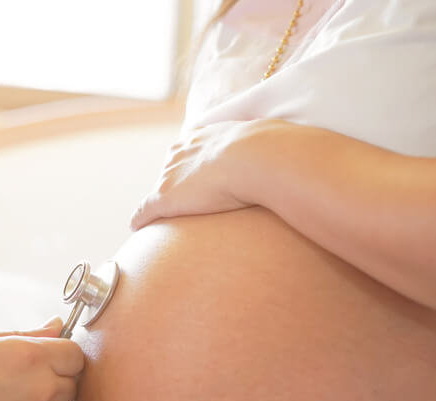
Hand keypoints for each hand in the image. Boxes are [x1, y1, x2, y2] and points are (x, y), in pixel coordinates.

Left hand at [130, 119, 275, 230]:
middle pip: (169, 170)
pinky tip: (138, 228)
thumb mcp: (269, 145)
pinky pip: (145, 211)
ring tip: (159, 222)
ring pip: (158, 192)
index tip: (195, 181)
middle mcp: (181, 152)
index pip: (188, 151)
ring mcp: (171, 175)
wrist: (256, 158)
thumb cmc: (270, 153)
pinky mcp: (164, 198)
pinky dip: (141, 220)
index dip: (191, 168)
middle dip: (172, 185)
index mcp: (202, 136)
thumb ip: (273, 153)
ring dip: (158, 206)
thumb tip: (298, 155)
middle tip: (180, 203)